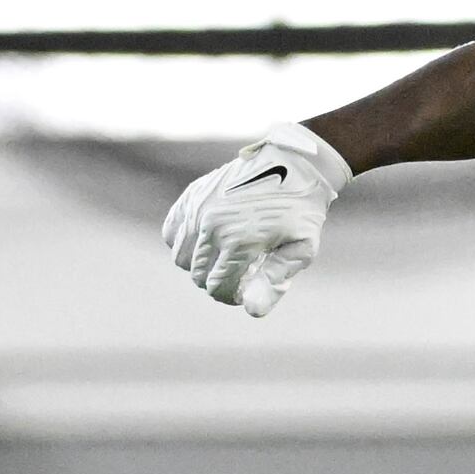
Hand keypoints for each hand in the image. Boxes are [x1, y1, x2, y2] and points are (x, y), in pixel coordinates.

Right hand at [165, 123, 350, 317]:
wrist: (295, 162)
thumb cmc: (302, 209)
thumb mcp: (301, 248)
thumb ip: (273, 280)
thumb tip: (251, 310)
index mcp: (238, 242)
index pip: (218, 288)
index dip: (232, 296)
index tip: (246, 290)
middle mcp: (212, 226)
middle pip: (198, 275)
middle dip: (217, 282)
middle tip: (240, 272)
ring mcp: (199, 209)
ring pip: (181, 257)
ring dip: (200, 265)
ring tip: (224, 257)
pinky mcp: (193, 195)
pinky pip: (171, 230)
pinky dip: (183, 242)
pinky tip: (206, 240)